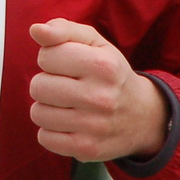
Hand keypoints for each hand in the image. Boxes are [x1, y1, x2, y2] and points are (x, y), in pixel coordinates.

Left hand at [28, 18, 165, 162]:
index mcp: (102, 65)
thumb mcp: (95, 44)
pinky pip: (45, 138)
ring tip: (66, 105)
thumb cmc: (110, 73)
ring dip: (47, 107)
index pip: (46, 56)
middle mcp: (100, 96)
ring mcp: (94, 126)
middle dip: (47, 83)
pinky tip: (68, 123)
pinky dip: (51, 131)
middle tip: (65, 85)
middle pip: (38, 86)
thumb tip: (36, 30)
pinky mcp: (86, 149)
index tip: (66, 64)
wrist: (143, 116)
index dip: (51, 58)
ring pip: (38, 113)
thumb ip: (64, 30)